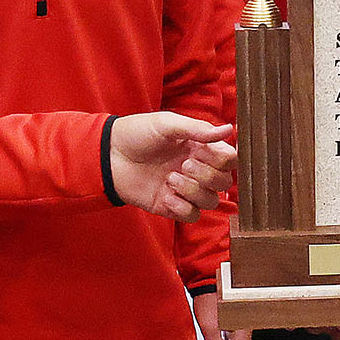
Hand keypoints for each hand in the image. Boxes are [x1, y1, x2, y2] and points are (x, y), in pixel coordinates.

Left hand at [109, 114, 236, 218]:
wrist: (109, 155)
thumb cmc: (137, 134)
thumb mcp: (167, 124)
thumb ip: (198, 129)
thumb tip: (229, 129)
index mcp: (200, 148)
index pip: (230, 161)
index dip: (223, 161)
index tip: (202, 153)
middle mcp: (197, 169)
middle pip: (224, 183)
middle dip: (207, 175)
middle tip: (183, 164)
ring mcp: (185, 189)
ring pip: (211, 202)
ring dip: (194, 191)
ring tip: (170, 178)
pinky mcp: (172, 206)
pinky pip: (192, 216)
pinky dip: (183, 207)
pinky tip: (166, 195)